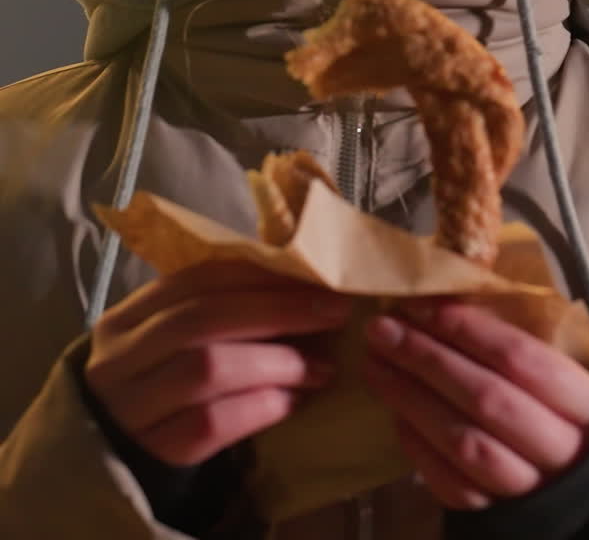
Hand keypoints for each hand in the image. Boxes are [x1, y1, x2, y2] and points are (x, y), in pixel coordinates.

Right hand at [85, 260, 350, 465]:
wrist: (116, 454)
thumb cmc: (158, 381)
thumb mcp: (168, 339)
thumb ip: (213, 308)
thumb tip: (297, 281)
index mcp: (124, 317)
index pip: (195, 279)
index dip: (258, 274)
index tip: (315, 277)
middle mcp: (118, 359)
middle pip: (203, 319)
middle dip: (277, 311)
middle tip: (331, 313)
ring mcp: (131, 408)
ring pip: (209, 368)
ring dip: (276, 362)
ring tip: (320, 366)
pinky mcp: (154, 452)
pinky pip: (214, 423)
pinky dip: (261, 406)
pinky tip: (293, 401)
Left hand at [364, 298, 588, 510]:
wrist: (580, 476)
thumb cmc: (560, 404)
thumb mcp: (558, 364)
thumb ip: (514, 333)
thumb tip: (447, 290)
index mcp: (583, 400)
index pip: (521, 357)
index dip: (468, 329)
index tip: (422, 305)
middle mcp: (560, 447)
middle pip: (486, 398)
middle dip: (427, 358)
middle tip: (382, 328)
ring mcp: (529, 486)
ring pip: (465, 442)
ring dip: (412, 398)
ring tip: (375, 364)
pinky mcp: (498, 512)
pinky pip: (451, 482)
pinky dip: (418, 445)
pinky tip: (395, 411)